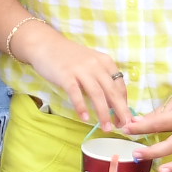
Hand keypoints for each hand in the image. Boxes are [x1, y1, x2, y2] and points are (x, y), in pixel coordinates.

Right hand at [16, 24, 134, 131]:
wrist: (46, 44)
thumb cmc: (70, 57)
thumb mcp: (91, 63)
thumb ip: (102, 78)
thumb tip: (113, 103)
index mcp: (106, 62)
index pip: (120, 86)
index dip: (124, 104)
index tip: (125, 118)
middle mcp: (96, 65)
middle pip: (112, 91)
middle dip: (120, 111)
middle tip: (123, 126)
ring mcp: (81, 70)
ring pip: (97, 94)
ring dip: (103, 113)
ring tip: (106, 127)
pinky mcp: (66, 75)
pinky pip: (76, 93)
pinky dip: (81, 106)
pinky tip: (84, 117)